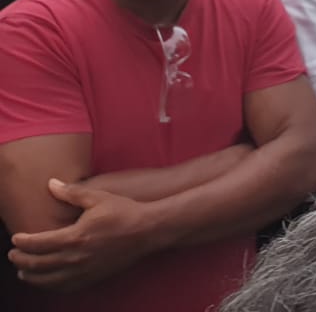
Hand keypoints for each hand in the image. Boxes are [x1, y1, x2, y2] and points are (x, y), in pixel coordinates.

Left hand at [9, 180, 158, 289]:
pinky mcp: (92, 277)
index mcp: (75, 236)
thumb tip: (51, 184)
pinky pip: (63, 287)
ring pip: (47, 280)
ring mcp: (83, 270)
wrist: (148, 230)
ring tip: (23, 271)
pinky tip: (46, 281)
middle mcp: (76, 257)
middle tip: (13, 255)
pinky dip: (49, 285)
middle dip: (21, 260)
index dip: (23, 242)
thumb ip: (72, 193)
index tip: (15, 238)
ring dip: (31, 276)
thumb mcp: (98, 197)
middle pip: (38, 264)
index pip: (38, 243)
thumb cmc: (124, 211)